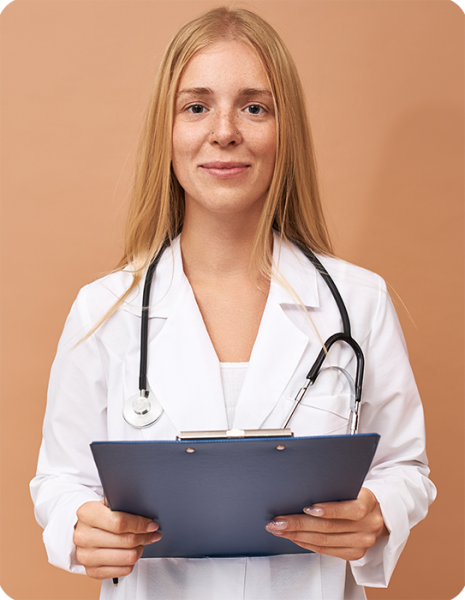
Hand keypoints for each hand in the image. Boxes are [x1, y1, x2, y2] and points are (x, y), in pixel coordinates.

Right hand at [73, 500, 161, 579]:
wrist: (83, 530)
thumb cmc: (100, 515)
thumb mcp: (107, 503)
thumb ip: (122, 504)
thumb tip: (144, 508)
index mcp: (87, 514)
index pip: (119, 522)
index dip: (139, 524)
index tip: (152, 525)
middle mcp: (83, 536)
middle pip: (126, 541)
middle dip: (144, 537)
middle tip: (152, 533)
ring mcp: (86, 556)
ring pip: (127, 557)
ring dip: (140, 549)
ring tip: (142, 542)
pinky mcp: (92, 571)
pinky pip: (124, 570)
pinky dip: (132, 562)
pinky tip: (131, 552)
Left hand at [265, 487, 387, 560]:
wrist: (379, 512)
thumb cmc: (357, 494)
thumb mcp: (352, 486)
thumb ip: (334, 487)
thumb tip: (302, 485)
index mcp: (369, 503)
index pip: (350, 510)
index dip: (328, 509)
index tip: (306, 507)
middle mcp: (368, 526)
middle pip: (329, 527)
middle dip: (298, 524)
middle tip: (276, 521)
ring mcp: (362, 543)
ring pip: (324, 541)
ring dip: (296, 535)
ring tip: (278, 529)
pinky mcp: (355, 554)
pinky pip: (325, 550)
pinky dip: (306, 543)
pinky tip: (293, 537)